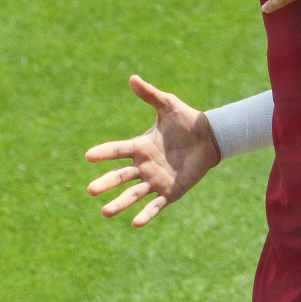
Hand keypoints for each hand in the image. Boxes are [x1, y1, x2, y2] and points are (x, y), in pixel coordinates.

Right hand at [86, 75, 220, 226]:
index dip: (104, 153)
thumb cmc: (188, 120)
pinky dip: (146, 214)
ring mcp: (155, 180)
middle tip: (90, 190)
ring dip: (120, 203)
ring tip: (105, 212)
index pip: (117, 150)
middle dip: (106, 183)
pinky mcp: (170, 192)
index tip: (89, 156)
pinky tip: (136, 223)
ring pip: (133, 194)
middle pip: (120, 177)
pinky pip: (156, 205)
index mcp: (140, 146)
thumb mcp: (169, 106)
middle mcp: (143, 166)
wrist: (211, 137)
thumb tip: (133, 78)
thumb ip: (150, 96)